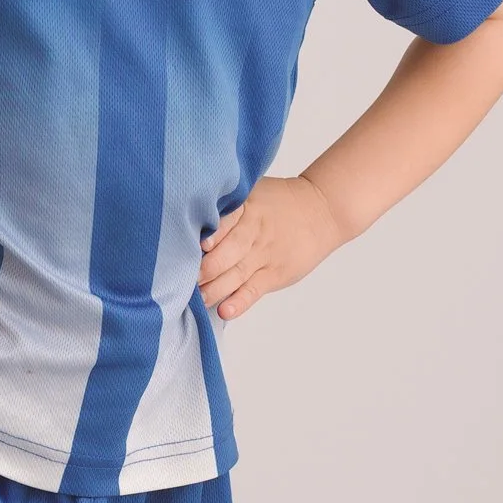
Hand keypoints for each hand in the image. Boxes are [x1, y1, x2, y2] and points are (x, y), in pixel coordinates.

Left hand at [197, 175, 343, 321]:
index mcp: (247, 208)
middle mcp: (255, 231)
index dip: (209, 235)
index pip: (225, 222)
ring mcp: (266, 254)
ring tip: (196, 298)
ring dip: (214, 288)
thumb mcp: (252, 192)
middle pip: (227, 252)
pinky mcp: (275, 274)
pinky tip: (225, 310)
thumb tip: (184, 217)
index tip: (194, 245)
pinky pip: (254, 289)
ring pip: (236, 273)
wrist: (321, 211)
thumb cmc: (277, 202)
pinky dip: (240, 301)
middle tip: (180, 278)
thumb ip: (225, 205)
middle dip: (203, 268)